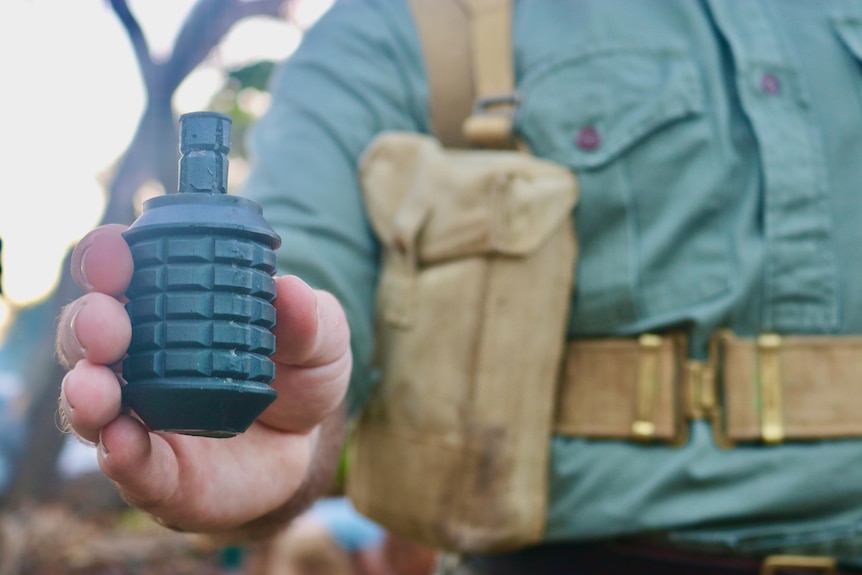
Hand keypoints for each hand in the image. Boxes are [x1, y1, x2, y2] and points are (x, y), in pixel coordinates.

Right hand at [56, 224, 350, 535]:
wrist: (307, 449)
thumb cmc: (299, 376)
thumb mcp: (321, 340)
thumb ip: (311, 317)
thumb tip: (289, 290)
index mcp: (165, 308)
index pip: (117, 271)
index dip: (105, 256)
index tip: (117, 251)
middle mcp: (136, 358)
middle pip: (87, 333)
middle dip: (88, 322)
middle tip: (107, 324)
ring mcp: (137, 417)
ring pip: (89, 401)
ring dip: (85, 390)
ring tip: (96, 386)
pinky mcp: (154, 474)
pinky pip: (126, 465)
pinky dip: (119, 453)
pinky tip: (121, 440)